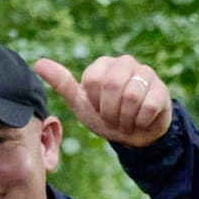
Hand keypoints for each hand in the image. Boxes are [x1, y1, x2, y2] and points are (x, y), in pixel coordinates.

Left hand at [30, 53, 174, 149]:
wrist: (135, 135)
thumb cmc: (106, 117)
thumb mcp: (81, 103)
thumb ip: (62, 83)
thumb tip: (37, 63)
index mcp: (103, 65)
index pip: (92, 80)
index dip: (94, 102)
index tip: (98, 109)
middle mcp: (125, 63)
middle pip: (113, 85)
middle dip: (110, 111)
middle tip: (113, 118)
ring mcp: (146, 73)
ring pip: (131, 96)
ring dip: (125, 118)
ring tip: (127, 120)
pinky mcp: (161, 89)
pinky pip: (148, 106)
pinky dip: (140, 121)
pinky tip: (141, 121)